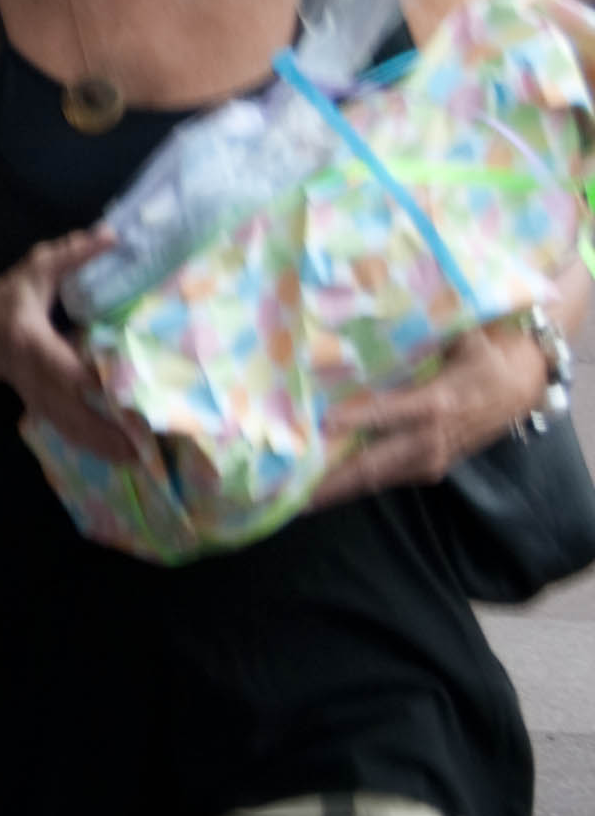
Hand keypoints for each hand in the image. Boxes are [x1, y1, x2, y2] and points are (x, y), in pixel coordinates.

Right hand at [0, 229, 139, 460]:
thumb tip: (110, 237)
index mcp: (36, 346)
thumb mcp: (36, 271)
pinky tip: (120, 459)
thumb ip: (71, 255)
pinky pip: (71, 433)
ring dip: (104, 448)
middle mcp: (38, 380)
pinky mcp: (44, 410)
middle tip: (143, 447)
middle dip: (107, 432)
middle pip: (75, 413)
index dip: (96, 384)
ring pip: (74, 430)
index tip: (127, 395)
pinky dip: (94, 449)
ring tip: (139, 460)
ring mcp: (40, 400)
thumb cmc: (11, 303)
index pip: (68, 369)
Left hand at [317, 316, 556, 506]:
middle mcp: (430, 439)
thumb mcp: (458, 337)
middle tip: (292, 492)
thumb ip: (419, 335)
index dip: (356, 420)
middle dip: (333, 480)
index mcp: (436, 403)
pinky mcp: (431, 468)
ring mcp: (431, 459)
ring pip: (377, 479)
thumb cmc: (483, 354)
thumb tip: (374, 317)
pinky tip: (326, 488)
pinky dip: (356, 484)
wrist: (522, 385)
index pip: (388, 413)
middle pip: (375, 464)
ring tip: (298, 498)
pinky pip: (388, 479)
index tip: (322, 424)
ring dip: (338, 489)